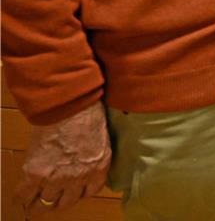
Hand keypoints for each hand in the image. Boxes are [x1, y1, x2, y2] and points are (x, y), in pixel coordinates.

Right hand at [15, 101, 110, 215]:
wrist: (68, 105)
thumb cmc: (87, 112)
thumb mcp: (99, 136)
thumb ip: (92, 153)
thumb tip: (82, 158)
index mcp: (99, 166)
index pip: (91, 191)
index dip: (81, 192)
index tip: (75, 190)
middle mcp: (80, 177)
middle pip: (68, 201)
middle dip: (61, 200)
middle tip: (53, 198)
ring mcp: (57, 178)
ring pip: (47, 202)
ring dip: (41, 202)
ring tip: (36, 201)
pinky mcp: (36, 173)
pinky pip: (25, 194)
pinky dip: (22, 196)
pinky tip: (21, 196)